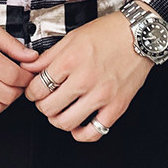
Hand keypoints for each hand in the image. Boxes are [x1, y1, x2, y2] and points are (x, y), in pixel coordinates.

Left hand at [19, 4, 154, 141]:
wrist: (139, 34)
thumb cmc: (108, 32)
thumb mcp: (72, 37)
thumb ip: (48, 56)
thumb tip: (28, 68)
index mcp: (70, 60)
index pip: (38, 87)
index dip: (31, 92)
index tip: (34, 91)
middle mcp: (84, 79)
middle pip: (49, 107)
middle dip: (42, 105)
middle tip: (45, 100)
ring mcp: (101, 95)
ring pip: (66, 122)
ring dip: (57, 120)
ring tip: (59, 111)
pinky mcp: (117, 106)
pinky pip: (95, 132)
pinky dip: (81, 134)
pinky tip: (78, 125)